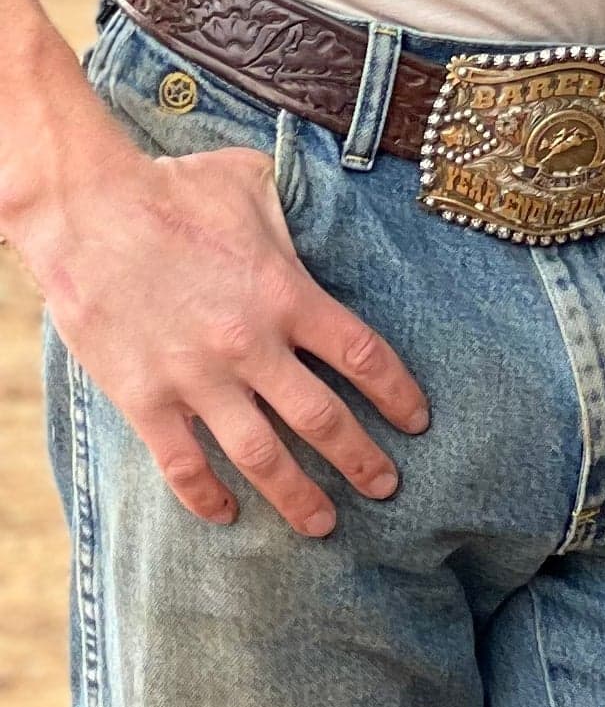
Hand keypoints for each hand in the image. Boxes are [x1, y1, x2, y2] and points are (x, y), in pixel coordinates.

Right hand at [5, 66, 427, 534]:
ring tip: (324, 522)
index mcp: (286, 293)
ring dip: (298, 496)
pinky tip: (227, 513)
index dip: (397, 395)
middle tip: (386, 487)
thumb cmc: (174, 189)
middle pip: (323, 420)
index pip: (363, 356)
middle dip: (361, 461)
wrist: (86, 210)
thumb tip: (329, 213)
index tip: (416, 421)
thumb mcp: (256, 184)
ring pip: (261, 456)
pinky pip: (184, 463)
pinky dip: (207, 496)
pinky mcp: (146, 398)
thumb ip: (299, 212)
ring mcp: (197, 378)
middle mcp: (251, 344)